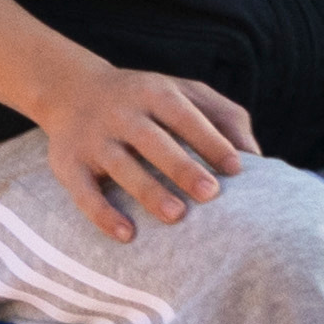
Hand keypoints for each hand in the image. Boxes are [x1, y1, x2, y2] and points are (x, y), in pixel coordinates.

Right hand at [33, 64, 255, 245]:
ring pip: (120, 166)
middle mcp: (121, 112)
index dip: (210, 140)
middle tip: (211, 194)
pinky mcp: (68, 164)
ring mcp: (93, 138)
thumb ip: (224, 115)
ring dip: (147, 191)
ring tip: (176, 215)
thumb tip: (255, 155)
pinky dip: (103, 214)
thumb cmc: (147, 99)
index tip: (236, 167)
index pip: (184, 115)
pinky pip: (83, 192)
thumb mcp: (184, 92)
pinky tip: (127, 235)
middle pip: (152, 141)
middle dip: (182, 167)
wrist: (71, 89)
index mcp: (153, 92)